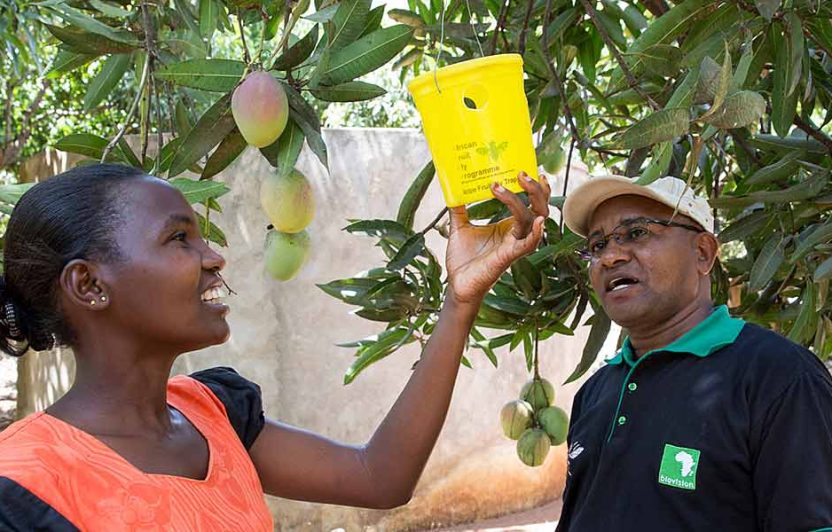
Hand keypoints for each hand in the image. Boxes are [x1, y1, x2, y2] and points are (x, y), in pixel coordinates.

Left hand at [446, 172, 551, 305]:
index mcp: (508, 227)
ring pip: (532, 221)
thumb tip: (451, 188)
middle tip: (522, 172)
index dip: (534, 188)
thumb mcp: (459, 227)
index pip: (529, 204)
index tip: (529, 169)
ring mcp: (513, 245)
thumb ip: (458, 208)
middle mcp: (515, 234)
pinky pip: (527, 245)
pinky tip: (537, 222)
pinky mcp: (508, 258)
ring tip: (513, 184)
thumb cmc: (463, 259)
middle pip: (538, 209)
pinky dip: (535, 234)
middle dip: (535, 190)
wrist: (457, 284)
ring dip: (524, 201)